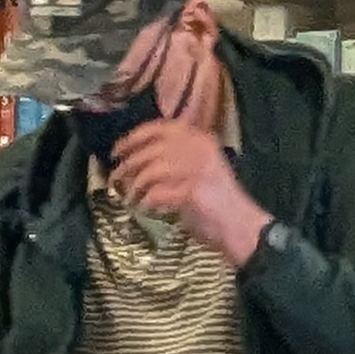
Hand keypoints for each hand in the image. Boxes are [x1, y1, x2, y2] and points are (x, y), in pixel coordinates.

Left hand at [105, 118, 271, 264]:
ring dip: (134, 187)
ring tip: (129, 199)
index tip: (117, 150)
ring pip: (150, 171)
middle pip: (151, 150)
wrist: (239, 226)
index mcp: (201, 139)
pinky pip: (157, 194)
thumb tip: (132, 160)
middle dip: (127, 165)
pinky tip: (146, 209)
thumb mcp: (196, 169)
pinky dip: (146, 203)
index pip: (160, 127)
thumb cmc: (215, 201)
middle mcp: (199, 149)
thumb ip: (172, 159)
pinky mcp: (192, 192)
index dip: (134, 137)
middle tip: (115, 178)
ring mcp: (197, 169)